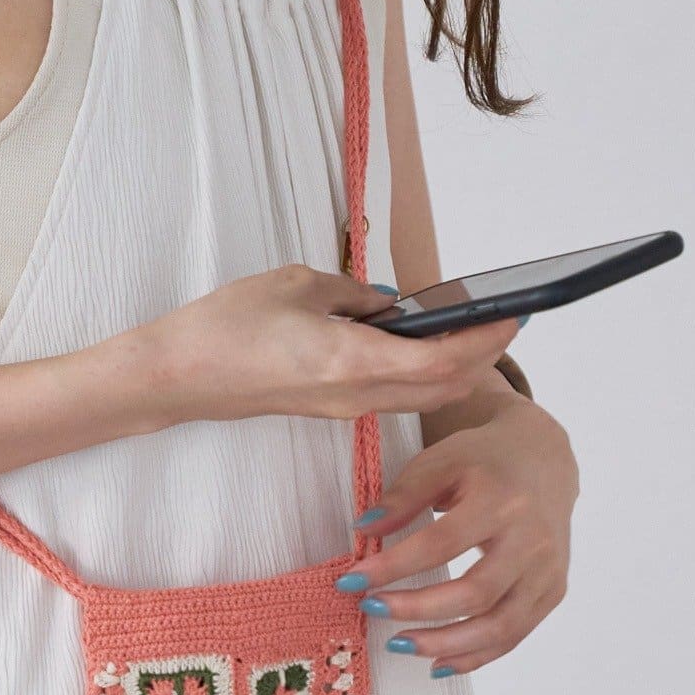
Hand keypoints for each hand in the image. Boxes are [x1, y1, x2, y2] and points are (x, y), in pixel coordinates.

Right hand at [119, 264, 521, 427]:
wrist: (180, 376)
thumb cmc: (228, 327)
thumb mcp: (299, 284)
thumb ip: (355, 294)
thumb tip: (391, 303)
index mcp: (351, 361)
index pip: (442, 360)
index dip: (485, 340)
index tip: (514, 313)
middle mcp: (356, 394)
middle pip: (443, 386)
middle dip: (483, 357)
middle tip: (508, 320)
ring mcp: (344, 408)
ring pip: (422, 396)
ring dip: (457, 368)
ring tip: (477, 329)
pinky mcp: (331, 409)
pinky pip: (394, 395)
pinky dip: (424, 374)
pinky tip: (427, 344)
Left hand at [342, 396, 578, 674]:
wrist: (544, 459)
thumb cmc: (486, 459)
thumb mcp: (441, 460)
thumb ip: (403, 496)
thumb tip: (363, 530)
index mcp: (503, 501)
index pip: (442, 543)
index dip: (394, 567)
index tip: (352, 581)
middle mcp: (533, 540)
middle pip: (475, 592)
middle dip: (417, 609)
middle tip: (372, 610)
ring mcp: (548, 571)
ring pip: (500, 625)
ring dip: (445, 644)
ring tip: (399, 644)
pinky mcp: (553, 591)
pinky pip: (514, 635)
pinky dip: (475, 655)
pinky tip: (437, 661)